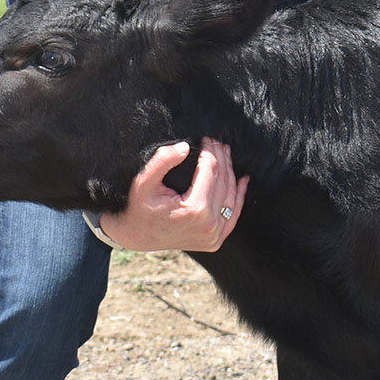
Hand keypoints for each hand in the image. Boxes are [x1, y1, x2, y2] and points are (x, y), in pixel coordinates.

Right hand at [98, 138, 247, 251]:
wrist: (136, 236)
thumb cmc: (139, 207)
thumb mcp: (144, 181)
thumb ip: (162, 161)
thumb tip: (185, 147)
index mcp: (195, 210)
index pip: (210, 171)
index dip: (210, 151)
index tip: (206, 138)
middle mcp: (209, 226)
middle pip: (222, 182)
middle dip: (221, 158)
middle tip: (217, 142)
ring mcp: (214, 236)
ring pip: (230, 196)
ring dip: (230, 173)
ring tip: (226, 154)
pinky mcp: (215, 241)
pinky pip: (232, 215)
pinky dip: (238, 196)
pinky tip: (243, 179)